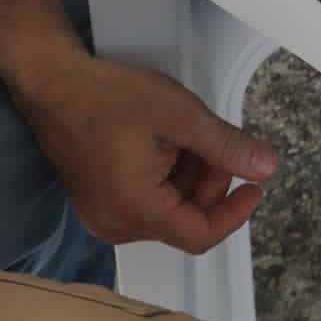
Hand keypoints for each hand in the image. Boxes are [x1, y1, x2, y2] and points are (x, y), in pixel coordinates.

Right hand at [12, 50, 278, 254]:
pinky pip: (145, 202)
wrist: (53, 86)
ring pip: (167, 210)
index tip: (254, 186)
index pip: (201, 235)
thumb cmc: (108, 98)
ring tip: (188, 136)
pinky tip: (166, 144)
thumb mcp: (181, 117)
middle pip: (185, 221)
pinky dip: (166, 178)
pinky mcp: (98, 202)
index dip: (235, 213)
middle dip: (211, 184)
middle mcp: (117, 225)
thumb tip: (266, 168)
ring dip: (189, 179)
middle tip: (217, 144)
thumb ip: (227, 147)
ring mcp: (104, 216)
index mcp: (137, 210)